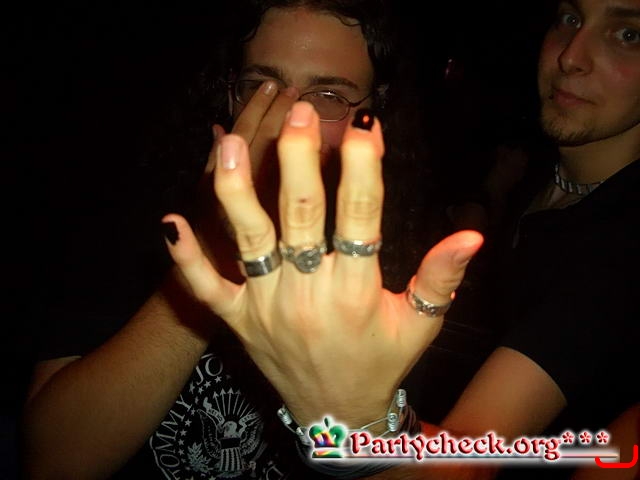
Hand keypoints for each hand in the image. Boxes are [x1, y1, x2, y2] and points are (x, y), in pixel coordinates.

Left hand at [163, 101, 482, 429]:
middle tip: (300, 113)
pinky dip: (186, 258)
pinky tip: (170, 222)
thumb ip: (441, 279)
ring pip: (248, 241)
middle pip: (300, 216)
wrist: (336, 416)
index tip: (365, 124)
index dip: (364, 167)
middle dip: (300, 159)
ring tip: (229, 144)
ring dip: (238, 191)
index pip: (361, 217)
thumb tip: (470, 234)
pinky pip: (205, 289)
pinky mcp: (237, 322)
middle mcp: (307, 295)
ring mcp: (265, 308)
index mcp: (356, 293)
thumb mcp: (420, 326)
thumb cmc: (381, 363)